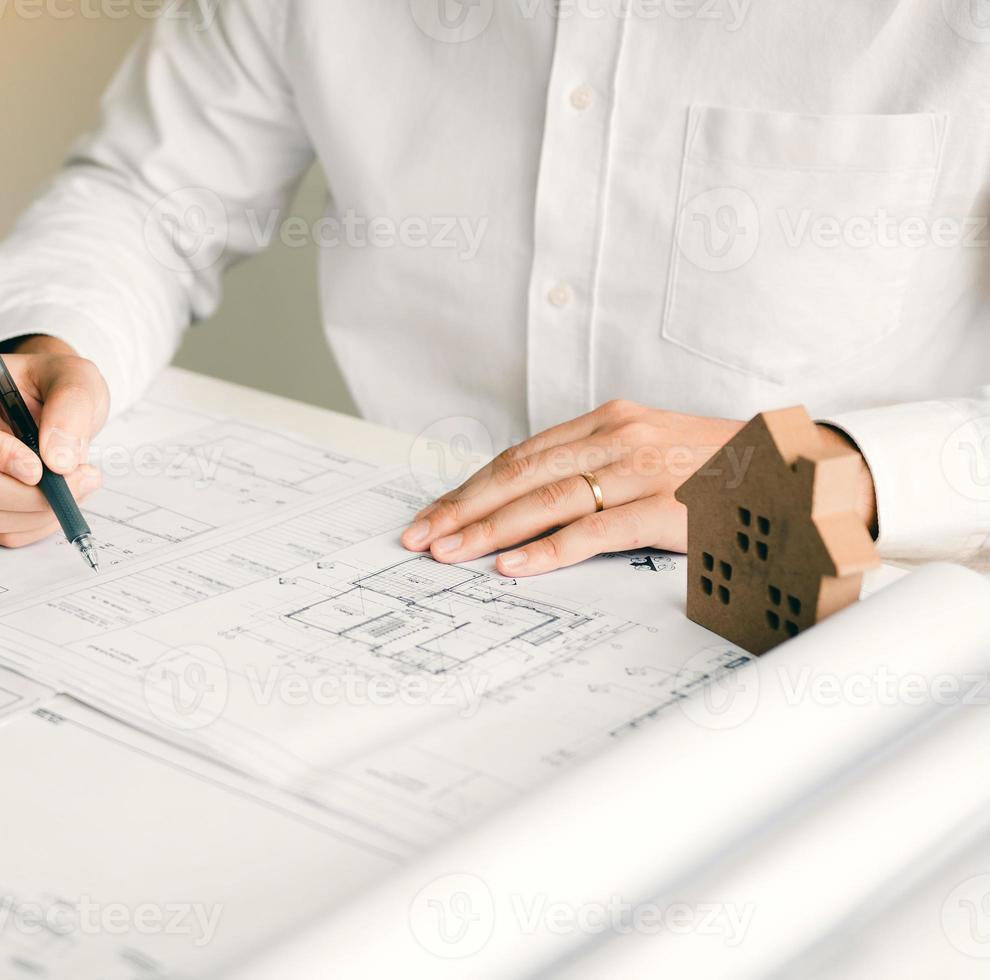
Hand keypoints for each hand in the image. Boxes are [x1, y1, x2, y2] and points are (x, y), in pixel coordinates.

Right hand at [0, 336, 107, 547]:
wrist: (55, 402)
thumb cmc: (53, 382)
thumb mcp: (74, 377)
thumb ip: (71, 408)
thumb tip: (58, 461)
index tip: (36, 465)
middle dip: (29, 493)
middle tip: (79, 477)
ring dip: (39, 509)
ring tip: (79, 480)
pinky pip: (0, 531)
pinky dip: (38, 522)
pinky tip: (61, 496)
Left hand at [401, 400, 874, 575]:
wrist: (804, 472)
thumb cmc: (722, 470)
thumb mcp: (652, 451)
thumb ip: (597, 467)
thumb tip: (531, 503)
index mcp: (611, 421)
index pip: (521, 455)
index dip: (472, 486)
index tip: (433, 513)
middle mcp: (620, 438)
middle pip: (520, 474)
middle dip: (462, 508)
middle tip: (419, 537)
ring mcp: (644, 471)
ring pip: (546, 500)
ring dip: (488, 529)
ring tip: (448, 552)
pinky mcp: (668, 508)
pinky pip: (595, 531)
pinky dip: (548, 550)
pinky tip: (511, 566)